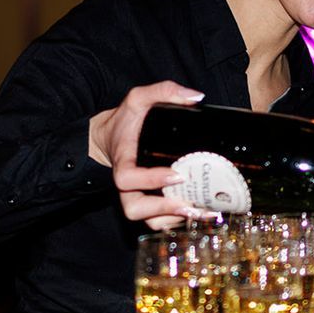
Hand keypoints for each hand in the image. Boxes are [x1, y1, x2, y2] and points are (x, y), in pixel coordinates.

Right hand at [88, 81, 211, 230]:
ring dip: (174, 220)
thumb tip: (196, 97)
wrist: (111, 138)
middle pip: (135, 209)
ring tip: (202, 212)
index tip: (176, 174)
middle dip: (163, 210)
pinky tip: (199, 212)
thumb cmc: (125, 120)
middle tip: (191, 203)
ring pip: (149, 221)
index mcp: (122, 162)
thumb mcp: (138, 98)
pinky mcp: (148, 203)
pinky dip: (177, 221)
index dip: (150, 180)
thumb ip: (164, 90)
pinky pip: (158, 222)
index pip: (127, 178)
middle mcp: (126, 186)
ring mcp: (136, 197)